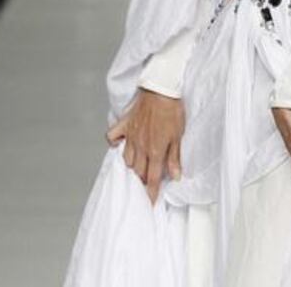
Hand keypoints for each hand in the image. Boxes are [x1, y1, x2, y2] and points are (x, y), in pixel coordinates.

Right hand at [106, 89, 185, 204]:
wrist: (161, 87)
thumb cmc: (172, 110)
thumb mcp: (178, 135)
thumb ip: (174, 157)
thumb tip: (175, 176)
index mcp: (155, 151)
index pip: (151, 179)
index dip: (151, 193)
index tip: (150, 203)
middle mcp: (140, 147)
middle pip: (137, 172)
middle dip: (141, 180)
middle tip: (145, 183)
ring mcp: (130, 136)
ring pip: (126, 159)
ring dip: (131, 165)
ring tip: (137, 166)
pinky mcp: (124, 124)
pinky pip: (112, 137)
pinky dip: (114, 143)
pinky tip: (119, 145)